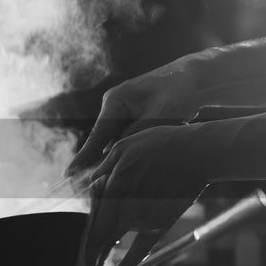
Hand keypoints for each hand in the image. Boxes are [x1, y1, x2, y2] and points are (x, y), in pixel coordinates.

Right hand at [67, 55, 208, 176]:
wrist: (196, 78)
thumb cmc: (179, 93)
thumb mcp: (158, 117)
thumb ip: (136, 137)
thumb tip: (114, 158)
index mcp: (115, 101)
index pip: (96, 135)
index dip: (83, 157)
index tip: (68, 174)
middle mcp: (115, 106)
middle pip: (101, 141)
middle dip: (95, 162)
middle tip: (81, 187)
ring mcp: (124, 111)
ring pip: (114, 142)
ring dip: (112, 159)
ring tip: (101, 184)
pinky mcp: (134, 118)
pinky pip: (125, 139)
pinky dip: (125, 152)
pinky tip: (125, 170)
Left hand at [80, 123, 211, 265]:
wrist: (197, 154)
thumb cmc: (160, 145)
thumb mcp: (124, 146)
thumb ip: (103, 169)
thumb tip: (88, 183)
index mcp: (114, 188)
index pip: (91, 218)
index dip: (81, 237)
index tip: (73, 249)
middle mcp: (126, 209)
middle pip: (100, 235)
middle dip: (88, 252)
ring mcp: (144, 220)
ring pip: (118, 237)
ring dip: (105, 250)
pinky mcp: (160, 225)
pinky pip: (140, 250)